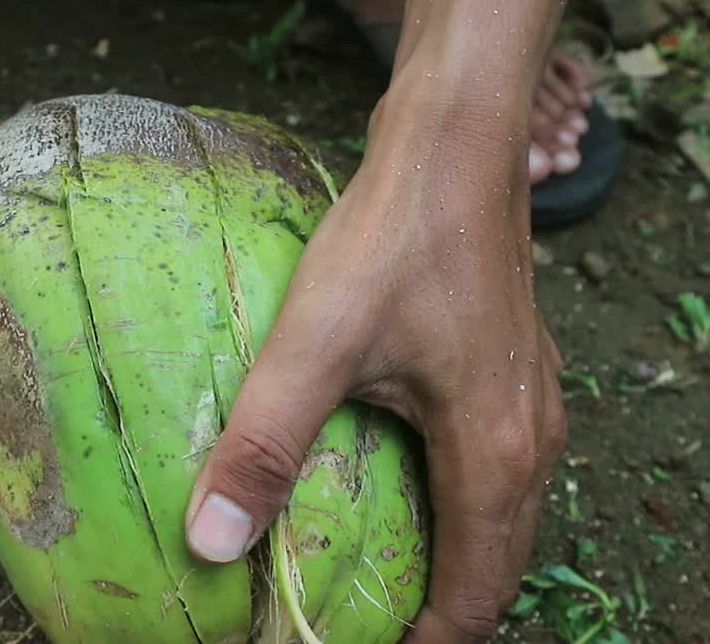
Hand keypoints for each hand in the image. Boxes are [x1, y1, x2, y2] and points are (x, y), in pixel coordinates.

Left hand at [183, 89, 567, 641]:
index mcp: (495, 455)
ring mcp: (529, 402)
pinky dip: (450, 501)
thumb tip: (212, 543)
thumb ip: (263, 445)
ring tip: (369, 567)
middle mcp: (531, 440)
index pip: (473, 596)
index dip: (421, 641)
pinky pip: (491, 466)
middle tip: (356, 617)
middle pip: (492, 565)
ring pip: (496, 516)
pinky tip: (390, 482)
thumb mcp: (314, 347)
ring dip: (442, 554)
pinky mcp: (510, 370)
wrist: (454, 148)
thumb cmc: (394, 240)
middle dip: (432, 608)